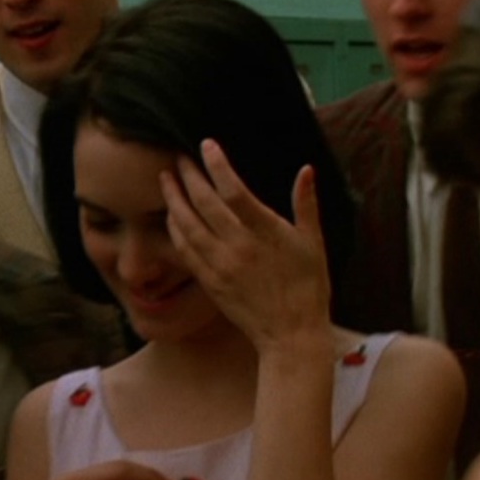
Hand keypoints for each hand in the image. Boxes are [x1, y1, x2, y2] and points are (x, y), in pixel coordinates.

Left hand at [163, 140, 331, 352]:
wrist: (290, 334)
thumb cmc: (308, 287)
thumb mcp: (314, 243)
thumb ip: (306, 205)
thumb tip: (307, 170)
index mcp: (266, 233)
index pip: (234, 191)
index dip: (217, 166)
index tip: (206, 146)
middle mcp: (239, 248)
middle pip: (204, 204)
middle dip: (188, 177)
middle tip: (178, 157)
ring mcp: (221, 266)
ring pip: (188, 226)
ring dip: (174, 201)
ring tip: (166, 180)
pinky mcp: (210, 283)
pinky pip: (186, 251)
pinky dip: (175, 230)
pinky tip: (171, 216)